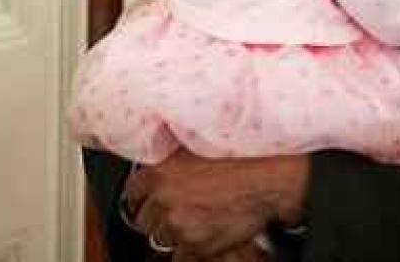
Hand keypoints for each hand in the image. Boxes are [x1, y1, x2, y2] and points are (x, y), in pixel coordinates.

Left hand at [123, 150, 307, 259]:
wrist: (266, 182)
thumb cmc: (241, 160)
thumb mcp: (200, 148)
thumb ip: (175, 158)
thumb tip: (164, 161)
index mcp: (161, 172)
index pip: (132, 191)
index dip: (142, 197)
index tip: (147, 200)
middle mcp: (164, 199)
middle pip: (144, 220)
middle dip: (158, 218)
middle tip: (175, 213)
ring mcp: (178, 224)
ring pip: (160, 240)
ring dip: (173, 235)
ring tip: (192, 225)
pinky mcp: (195, 244)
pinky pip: (180, 256)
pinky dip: (189, 251)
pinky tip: (201, 239)